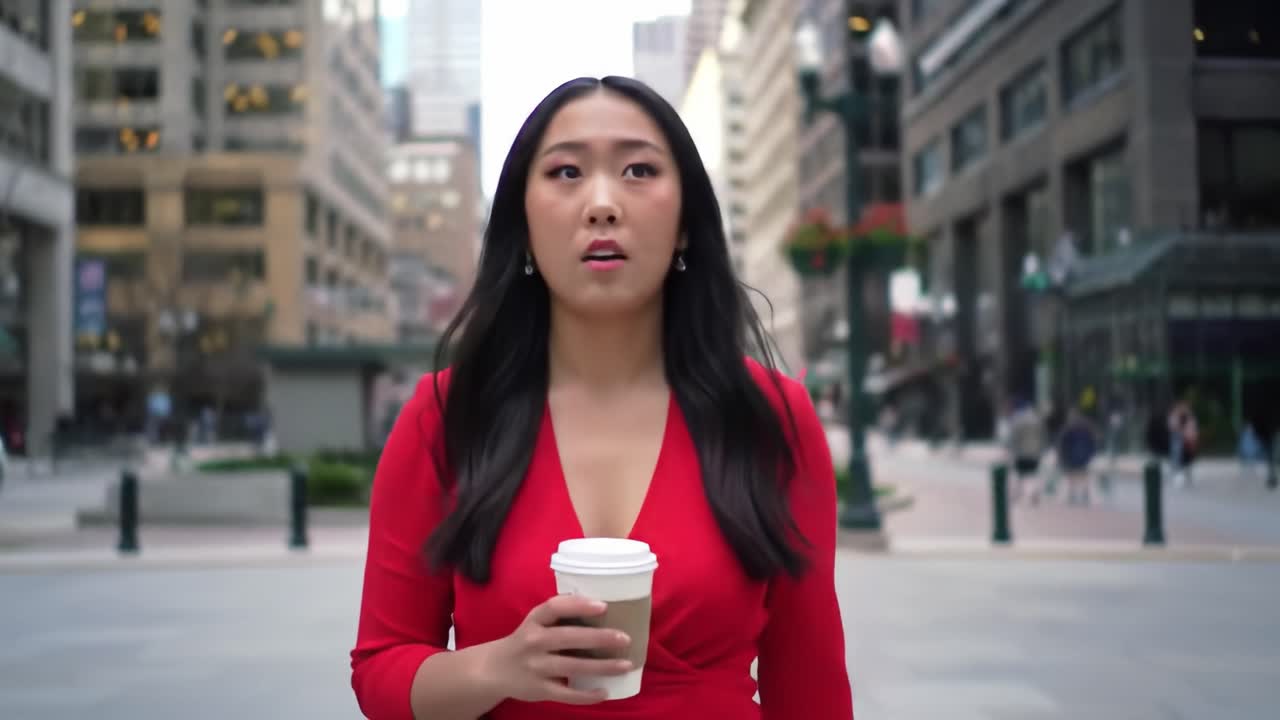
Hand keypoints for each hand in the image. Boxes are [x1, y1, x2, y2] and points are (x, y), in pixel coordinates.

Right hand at [476, 593, 633, 704]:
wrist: (493, 670)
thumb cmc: (525, 641)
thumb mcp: (535, 622)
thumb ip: (559, 615)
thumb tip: (600, 605)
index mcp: (534, 621)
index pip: (555, 608)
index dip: (579, 606)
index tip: (603, 606)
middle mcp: (533, 642)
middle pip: (569, 638)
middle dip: (599, 638)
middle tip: (625, 638)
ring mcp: (536, 667)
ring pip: (573, 666)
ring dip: (602, 666)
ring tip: (626, 665)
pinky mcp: (539, 689)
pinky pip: (567, 694)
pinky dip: (587, 694)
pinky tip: (605, 691)